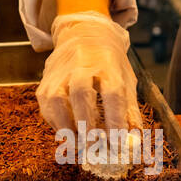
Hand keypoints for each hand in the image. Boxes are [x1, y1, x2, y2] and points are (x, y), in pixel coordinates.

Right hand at [35, 11, 141, 133]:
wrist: (83, 34)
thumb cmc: (109, 63)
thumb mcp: (126, 80)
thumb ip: (130, 110)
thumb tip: (134, 139)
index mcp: (108, 64)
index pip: (112, 93)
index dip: (115, 119)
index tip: (118, 142)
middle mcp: (82, 64)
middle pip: (81, 93)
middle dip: (87, 123)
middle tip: (94, 146)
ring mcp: (61, 72)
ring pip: (57, 98)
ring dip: (66, 125)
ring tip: (78, 144)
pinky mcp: (46, 81)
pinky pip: (46, 105)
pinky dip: (56, 124)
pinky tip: (67, 134)